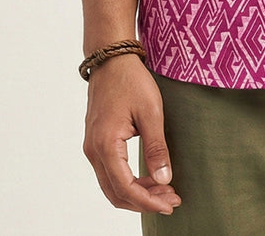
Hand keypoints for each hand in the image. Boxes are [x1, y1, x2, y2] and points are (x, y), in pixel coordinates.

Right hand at [82, 53, 181, 214]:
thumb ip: (156, 148)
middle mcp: (93, 150)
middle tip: (171, 200)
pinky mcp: (96, 142)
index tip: (170, 204)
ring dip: (136, 193)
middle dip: (144, 202)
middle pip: (115, 193)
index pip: (125, 188)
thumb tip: (164, 180)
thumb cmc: (131, 80)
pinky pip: (109, 172)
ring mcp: (92, 147)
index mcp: (106, 144)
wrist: (111, 59)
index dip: (148, 201)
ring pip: (111, 185)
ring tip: (164, 190)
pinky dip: (128, 181)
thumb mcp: (151, 112)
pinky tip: (148, 178)